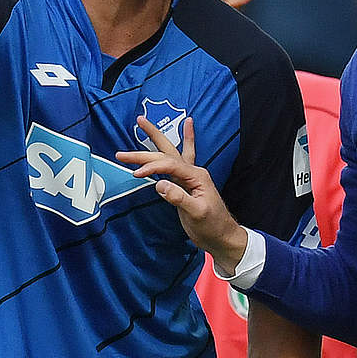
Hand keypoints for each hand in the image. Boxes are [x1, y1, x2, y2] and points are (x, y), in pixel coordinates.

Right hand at [116, 117, 247, 271]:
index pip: (169, 165)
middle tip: (138, 121)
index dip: (151, 167)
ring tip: (143, 123)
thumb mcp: (196, 213)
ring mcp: (189, 177)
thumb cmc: (212, 226)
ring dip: (156, 139)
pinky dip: (181, 143)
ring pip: (170, 153)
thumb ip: (179, 198)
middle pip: (168, 151)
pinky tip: (187, 129)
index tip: (135, 173)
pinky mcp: (184, 184)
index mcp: (197, 176)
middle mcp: (193, 172)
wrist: (221, 236)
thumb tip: (159, 184)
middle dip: (151, 137)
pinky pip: (176, 162)